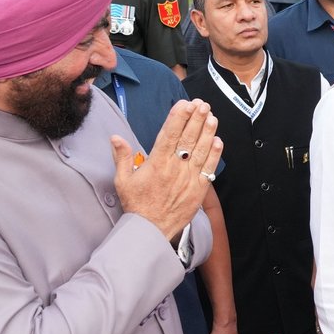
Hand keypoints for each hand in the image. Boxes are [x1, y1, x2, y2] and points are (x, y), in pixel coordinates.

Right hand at [111, 100, 222, 241]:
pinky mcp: (198, 190)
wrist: (150, 230)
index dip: (178, 117)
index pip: (169, 135)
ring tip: (211, 117)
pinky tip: (218, 141)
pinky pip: (208, 169)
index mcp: (156, 163)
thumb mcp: (123, 180)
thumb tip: (116, 138)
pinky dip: (214, 155)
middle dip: (196, 119)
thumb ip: (122, 157)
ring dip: (207, 132)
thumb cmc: (137, 205)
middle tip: (202, 104)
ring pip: (200, 151)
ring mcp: (188, 179)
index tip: (185, 104)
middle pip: (188, 138)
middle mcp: (174, 168)